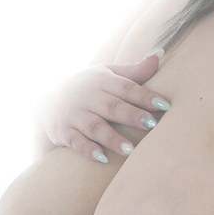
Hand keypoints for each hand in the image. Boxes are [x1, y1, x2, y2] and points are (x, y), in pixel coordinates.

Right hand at [38, 53, 171, 161]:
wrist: (48, 102)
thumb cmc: (89, 90)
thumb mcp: (107, 76)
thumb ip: (134, 72)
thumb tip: (158, 56)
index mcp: (103, 81)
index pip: (127, 88)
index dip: (145, 96)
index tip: (165, 105)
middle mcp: (88, 97)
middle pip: (113, 107)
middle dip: (132, 115)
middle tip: (151, 124)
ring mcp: (75, 115)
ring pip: (95, 127)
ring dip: (112, 138)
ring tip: (130, 150)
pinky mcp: (64, 132)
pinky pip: (76, 142)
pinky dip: (88, 149)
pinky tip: (102, 158)